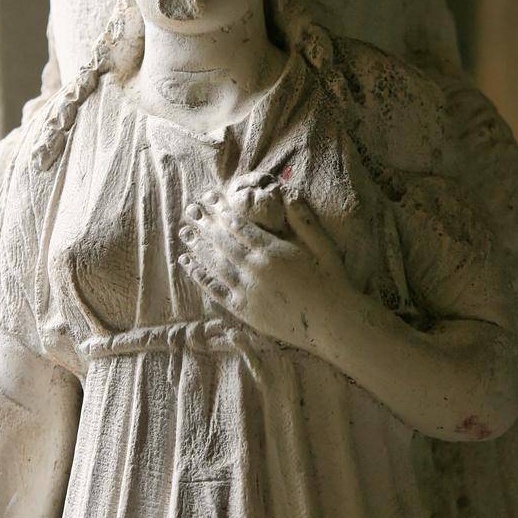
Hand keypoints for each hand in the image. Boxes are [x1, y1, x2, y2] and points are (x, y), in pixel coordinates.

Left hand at [177, 188, 351, 352]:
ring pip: (215, 264)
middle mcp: (255, 269)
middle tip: (190, 210)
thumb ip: (303, 220)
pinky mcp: (244, 311)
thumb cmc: (331, 282)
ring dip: (197, 246)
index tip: (210, 199)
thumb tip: (288, 194)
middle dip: (205, 223)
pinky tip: (188, 265)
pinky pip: (216, 290)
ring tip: (184, 232)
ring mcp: (247, 291)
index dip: (222, 211)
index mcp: (273, 250)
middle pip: (222, 241)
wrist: (333, 324)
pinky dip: (200, 277)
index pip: (239, 225)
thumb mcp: (323, 245)